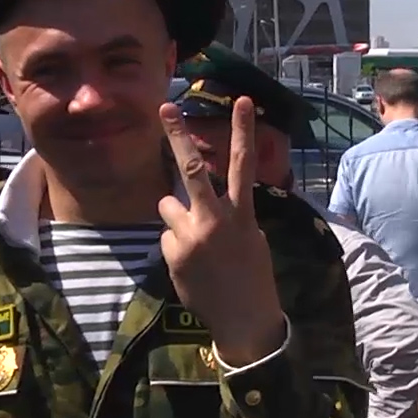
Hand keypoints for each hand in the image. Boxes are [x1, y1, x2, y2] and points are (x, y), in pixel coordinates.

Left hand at [157, 98, 286, 366]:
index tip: (241, 100)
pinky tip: (191, 264)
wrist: (243, 317)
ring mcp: (191, 236)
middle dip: (177, 136)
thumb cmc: (253, 276)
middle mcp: (214, 219)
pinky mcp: (173, 253)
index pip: (243, 164)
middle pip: (192, 168)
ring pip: (168, 204)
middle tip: (165, 107)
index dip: (243, 130)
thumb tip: (208, 202)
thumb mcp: (252, 238)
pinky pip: (166, 235)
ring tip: (195, 242)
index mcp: (242, 214)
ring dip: (176, 216)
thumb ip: (231, 214)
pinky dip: (175, 245)